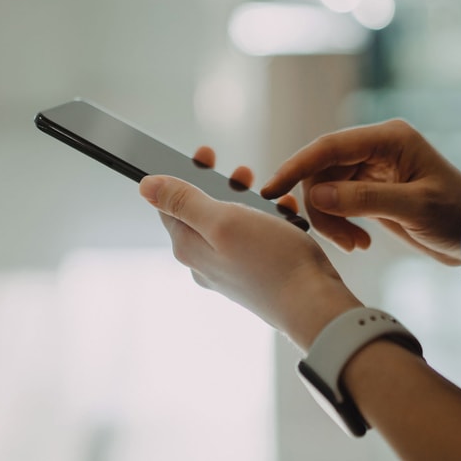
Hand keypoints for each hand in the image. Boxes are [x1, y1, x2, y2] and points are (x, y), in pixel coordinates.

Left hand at [139, 148, 362, 350]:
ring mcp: (229, 271)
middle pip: (201, 213)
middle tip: (242, 172)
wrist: (314, 305)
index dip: (183, 175)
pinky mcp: (254, 277)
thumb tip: (145, 186)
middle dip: (221, 186)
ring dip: (248, 202)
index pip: (170, 204)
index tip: (205, 154)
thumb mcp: (223, 220)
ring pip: (230, 224)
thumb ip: (184, 202)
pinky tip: (286, 217)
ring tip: (269, 193)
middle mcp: (204, 262)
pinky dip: (268, 222)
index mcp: (189, 247)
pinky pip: (254, 240)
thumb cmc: (272, 262)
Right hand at [261, 119, 460, 264]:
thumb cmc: (458, 216)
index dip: (296, 166)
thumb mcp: (414, 207)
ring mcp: (371, 169)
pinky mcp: (369, 189)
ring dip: (331, 221)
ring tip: (354, 245)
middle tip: (342, 241)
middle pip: (322, 170)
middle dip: (322, 207)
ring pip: (325, 190)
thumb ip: (364, 199)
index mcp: (389, 139)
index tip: (270, 189)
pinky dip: (340, 225)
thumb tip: (315, 195)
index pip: (329, 146)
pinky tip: (360, 242)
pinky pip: (336, 203)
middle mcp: (376, 148)